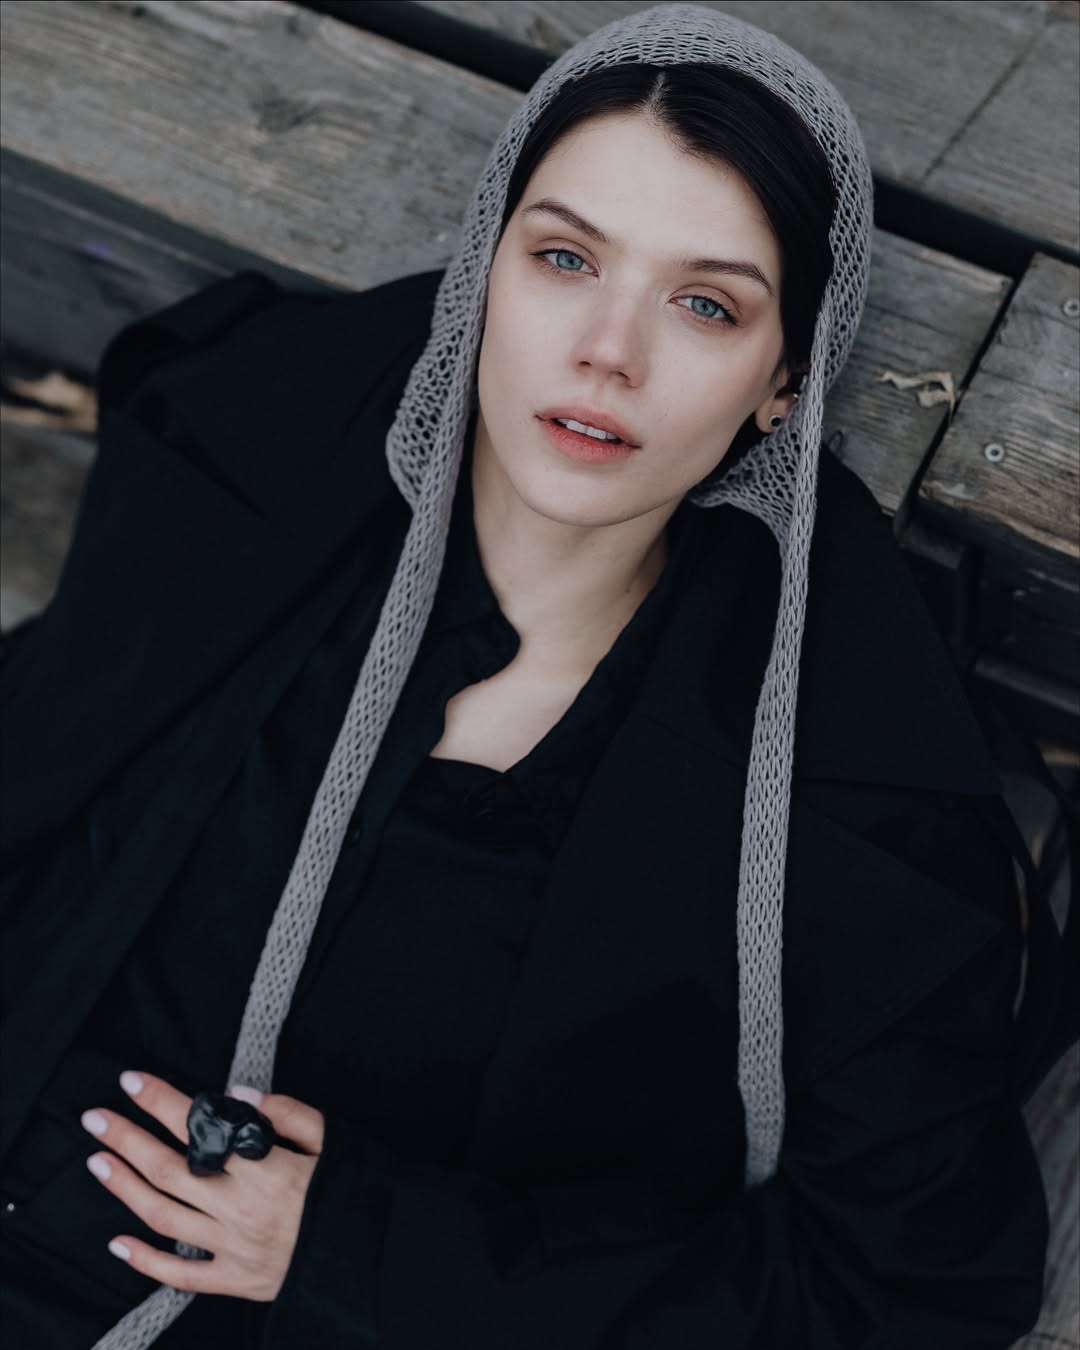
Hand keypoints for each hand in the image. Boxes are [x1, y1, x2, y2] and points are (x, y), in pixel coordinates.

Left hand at [81, 1070, 323, 1300]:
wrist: (364, 1253)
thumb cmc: (345, 1188)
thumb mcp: (329, 1138)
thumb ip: (286, 1112)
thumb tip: (236, 1094)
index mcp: (267, 1169)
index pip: (201, 1127)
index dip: (162, 1101)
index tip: (131, 1081)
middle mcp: (242, 1208)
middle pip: (169, 1169)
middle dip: (127, 1139)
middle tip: (94, 1118)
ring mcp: (233, 1248)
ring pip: (164, 1216)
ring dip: (124, 1187)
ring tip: (96, 1161)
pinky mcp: (234, 1280)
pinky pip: (180, 1275)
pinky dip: (144, 1261)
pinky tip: (117, 1241)